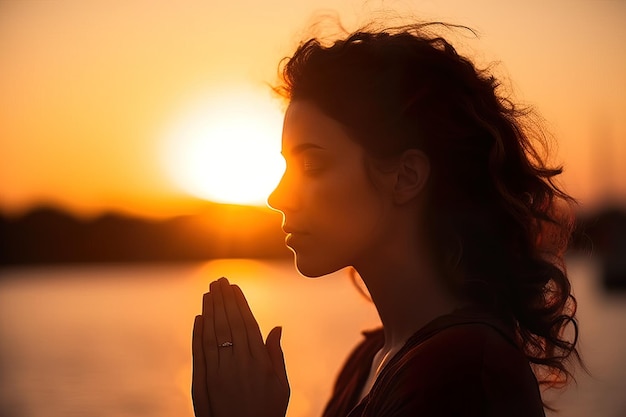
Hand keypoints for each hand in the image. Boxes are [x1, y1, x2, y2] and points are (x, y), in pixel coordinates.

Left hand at [192, 277, 289, 416]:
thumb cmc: (268, 412)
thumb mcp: (281, 385)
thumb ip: (276, 355)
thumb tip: (276, 327)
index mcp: (260, 362)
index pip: (247, 324)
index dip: (240, 303)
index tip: (235, 287)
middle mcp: (239, 363)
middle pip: (229, 324)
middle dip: (224, 300)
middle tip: (219, 280)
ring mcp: (220, 372)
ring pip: (214, 334)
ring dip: (210, 310)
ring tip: (209, 292)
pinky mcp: (206, 382)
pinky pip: (201, 352)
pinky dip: (199, 333)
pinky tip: (199, 318)